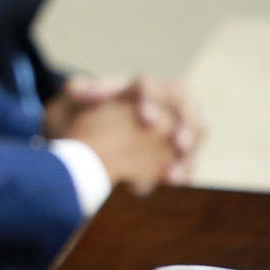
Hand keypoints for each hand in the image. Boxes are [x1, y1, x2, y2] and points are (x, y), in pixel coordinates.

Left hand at [52, 74, 204, 183]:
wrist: (88, 129)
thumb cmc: (83, 109)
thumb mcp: (73, 98)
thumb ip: (78, 90)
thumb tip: (86, 92)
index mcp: (140, 86)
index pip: (152, 86)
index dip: (152, 101)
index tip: (146, 119)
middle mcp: (166, 100)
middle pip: (186, 107)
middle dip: (185, 126)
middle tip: (178, 144)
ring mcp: (178, 124)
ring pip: (195, 134)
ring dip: (188, 154)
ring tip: (175, 176)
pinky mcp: (180, 150)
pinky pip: (190, 159)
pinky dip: (184, 171)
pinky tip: (173, 184)